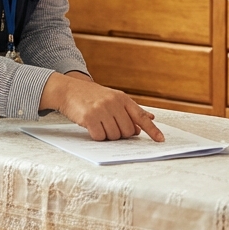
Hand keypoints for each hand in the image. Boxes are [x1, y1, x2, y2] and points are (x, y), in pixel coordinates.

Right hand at [40, 73, 164, 141]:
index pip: (141, 116)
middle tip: (109, 126)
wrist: (68, 90)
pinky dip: (96, 136)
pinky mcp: (89, 117)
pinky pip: (100, 137)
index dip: (152, 129)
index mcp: (122, 98)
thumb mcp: (113, 98)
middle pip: (127, 131)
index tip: (160, 140)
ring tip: (99, 124)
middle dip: (120, 134)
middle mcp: (114, 103)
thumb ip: (131, 110)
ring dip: (107, 135)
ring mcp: (102, 109)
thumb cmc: (91, 96)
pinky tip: (91, 127)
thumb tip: (149, 119)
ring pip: (113, 136)